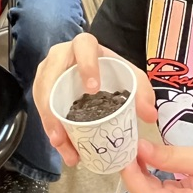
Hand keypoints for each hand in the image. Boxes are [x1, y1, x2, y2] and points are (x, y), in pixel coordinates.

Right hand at [33, 33, 155, 166]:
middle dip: (52, 105)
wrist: (95, 71)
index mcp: (84, 45)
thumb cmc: (110, 70)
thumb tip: (150, 115)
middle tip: (64, 131)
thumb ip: (141, 91)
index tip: (93, 89)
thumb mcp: (129, 76)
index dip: (86, 64)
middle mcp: (60, 56)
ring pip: (42, 97)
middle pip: (50, 76)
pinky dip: (51, 129)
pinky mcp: (42, 89)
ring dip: (49, 123)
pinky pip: (42, 108)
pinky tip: (62, 147)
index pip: (83, 46)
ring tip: (61, 145)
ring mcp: (47, 72)